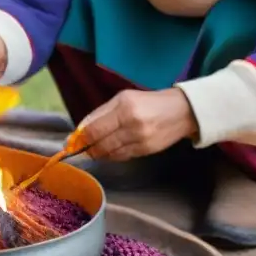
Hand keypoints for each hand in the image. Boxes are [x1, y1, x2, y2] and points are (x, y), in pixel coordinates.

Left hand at [75, 88, 198, 161]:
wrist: (181, 111)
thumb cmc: (148, 101)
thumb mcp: (122, 99)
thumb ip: (101, 113)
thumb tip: (81, 129)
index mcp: (124, 108)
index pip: (94, 129)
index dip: (81, 137)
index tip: (74, 140)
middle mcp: (132, 125)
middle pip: (100, 144)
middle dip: (88, 147)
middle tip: (83, 147)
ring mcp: (140, 140)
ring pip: (110, 153)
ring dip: (99, 153)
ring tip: (96, 148)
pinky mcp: (146, 151)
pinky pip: (122, 157)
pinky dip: (112, 155)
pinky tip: (110, 150)